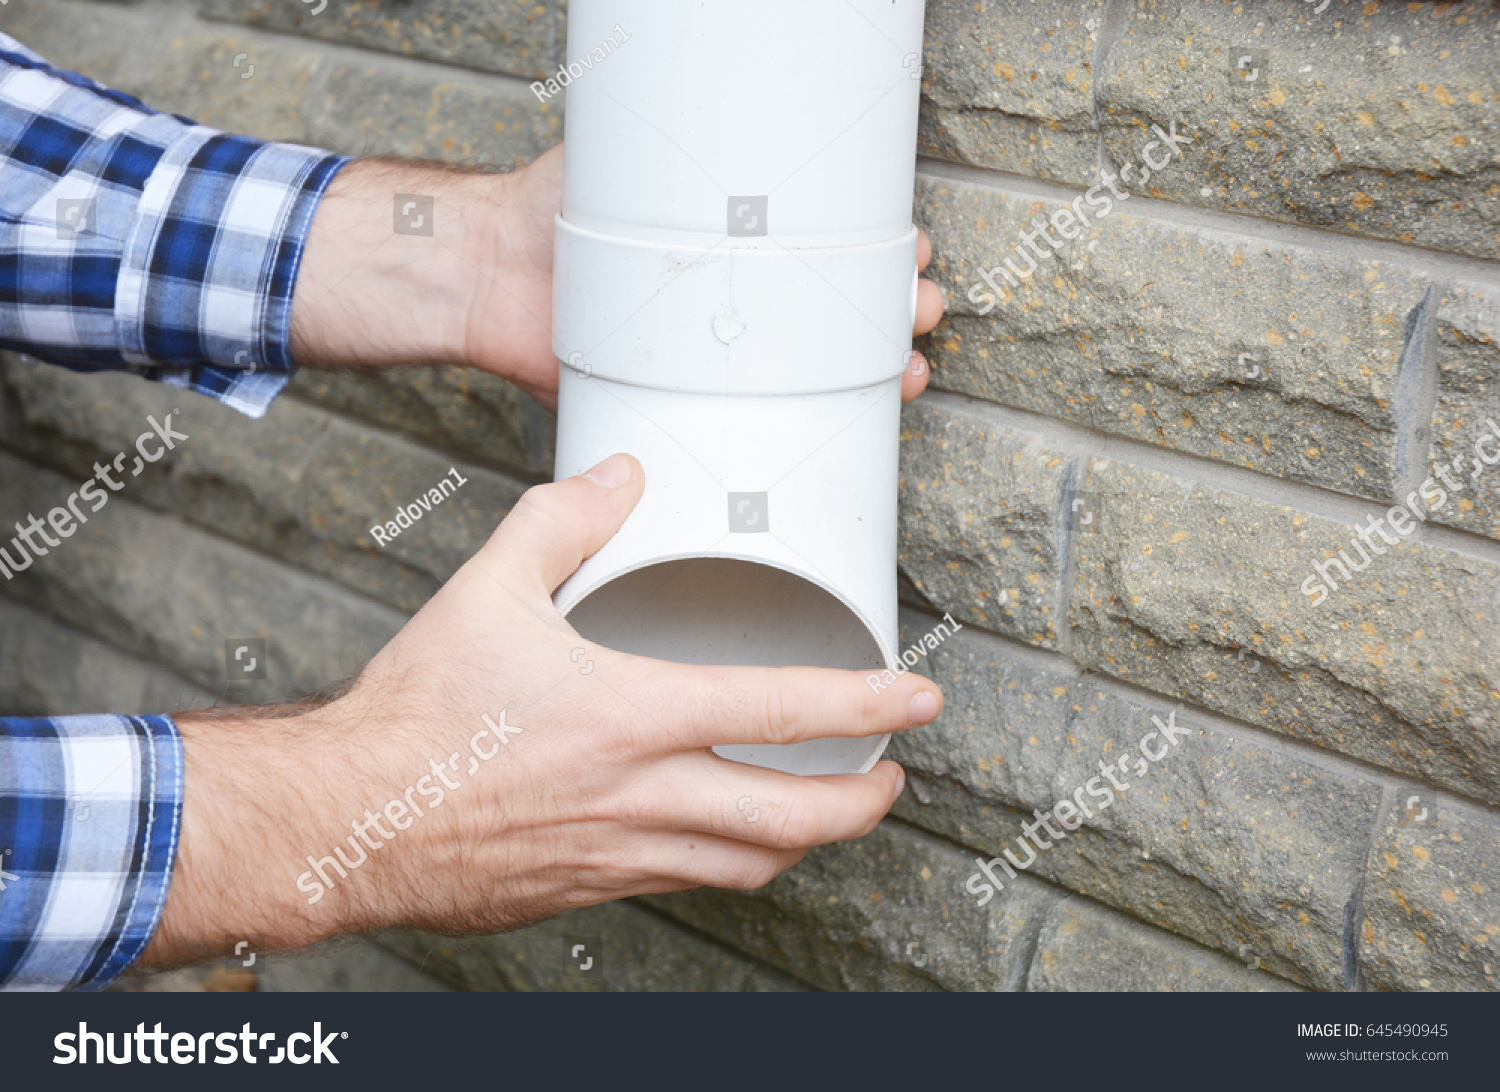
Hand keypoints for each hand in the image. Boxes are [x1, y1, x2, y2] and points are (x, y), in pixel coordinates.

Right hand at [138, 454, 942, 966]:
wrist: (347, 823)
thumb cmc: (416, 716)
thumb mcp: (488, 591)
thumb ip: (562, 522)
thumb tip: (620, 475)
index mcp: (634, 717)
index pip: (783, 710)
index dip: (868, 704)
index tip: (919, 698)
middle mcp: (643, 797)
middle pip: (794, 819)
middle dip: (861, 803)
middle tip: (889, 777)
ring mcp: (620, 854)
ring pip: (749, 867)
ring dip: (804, 840)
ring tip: (825, 811)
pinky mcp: (588, 888)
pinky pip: (685, 884)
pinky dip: (728, 862)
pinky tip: (721, 837)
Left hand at [290, 148, 945, 409]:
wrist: (490, 272)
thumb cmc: (558, 210)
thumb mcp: (635, 160)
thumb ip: (686, 142)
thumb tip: (734, 93)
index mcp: (734, 250)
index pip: (825, 253)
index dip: (875, 259)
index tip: (911, 256)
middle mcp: (732, 307)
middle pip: (833, 317)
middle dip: (891, 315)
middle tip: (918, 310)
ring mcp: (712, 360)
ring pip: (809, 377)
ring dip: (868, 376)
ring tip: (904, 372)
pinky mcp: (682, 404)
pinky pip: (747, 429)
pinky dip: (798, 435)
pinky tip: (842, 433)